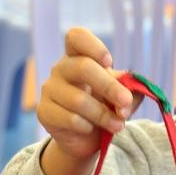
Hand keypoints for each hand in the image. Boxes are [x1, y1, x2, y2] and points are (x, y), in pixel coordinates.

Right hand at [37, 28, 134, 174]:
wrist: (85, 137)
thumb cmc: (103, 107)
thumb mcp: (121, 95)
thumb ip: (131, 91)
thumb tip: (126, 101)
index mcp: (78, 56)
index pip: (76, 37)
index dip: (93, 46)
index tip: (109, 62)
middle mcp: (60, 69)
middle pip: (83, 67)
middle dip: (109, 86)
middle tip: (125, 102)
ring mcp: (49, 89)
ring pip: (78, 99)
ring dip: (103, 114)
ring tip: (118, 125)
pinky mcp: (44, 112)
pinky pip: (70, 118)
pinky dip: (87, 126)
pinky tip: (90, 129)